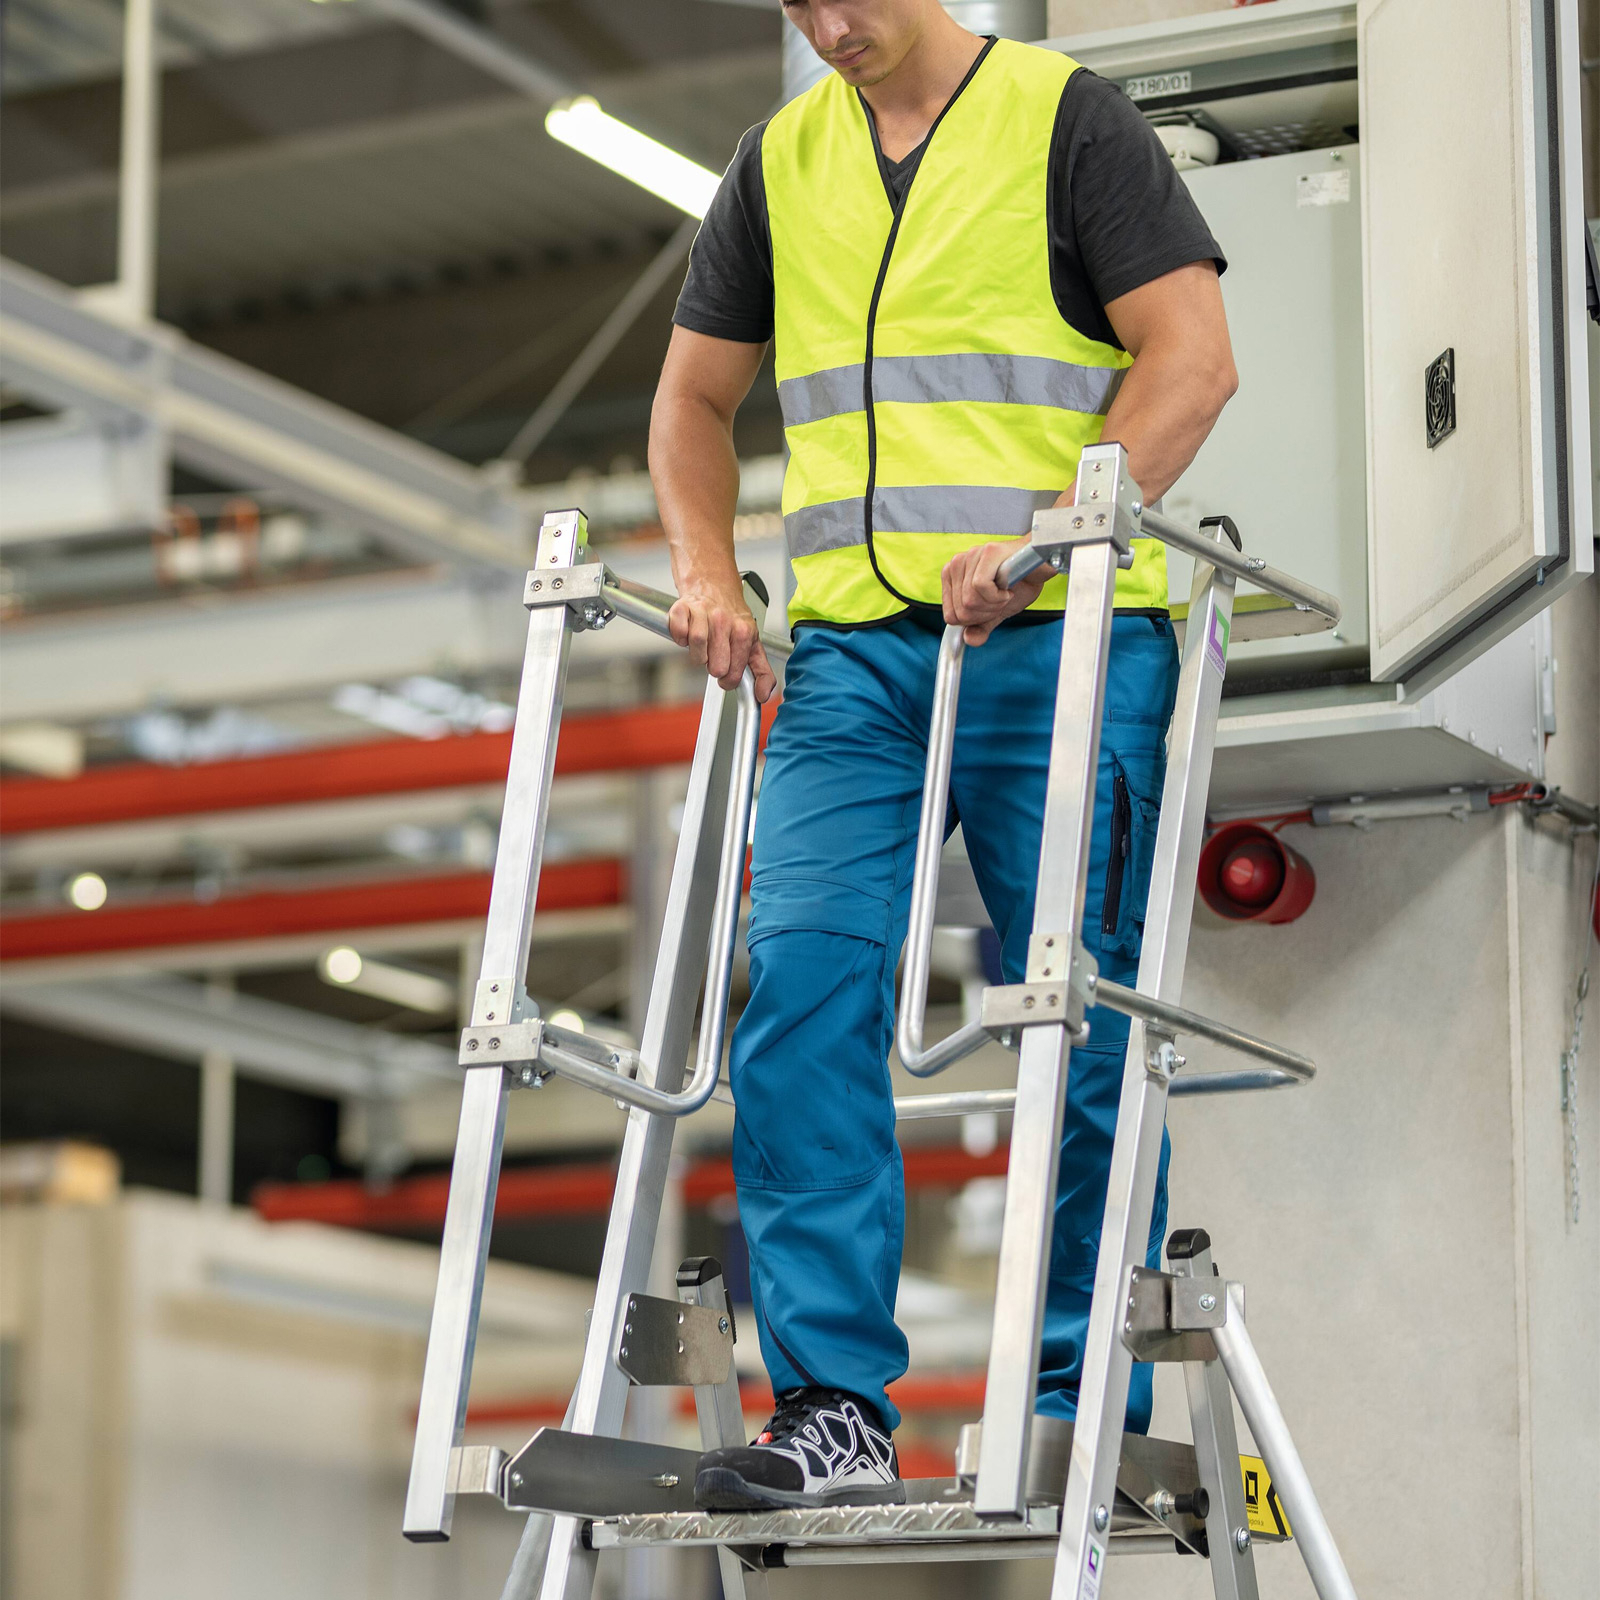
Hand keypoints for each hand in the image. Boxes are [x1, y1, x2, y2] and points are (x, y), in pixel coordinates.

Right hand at [668, 575, 777, 701]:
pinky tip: (688, 633)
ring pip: (696, 647)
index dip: (729, 680)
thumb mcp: (754, 643)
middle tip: (714, 657)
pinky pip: (678, 632)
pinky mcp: (682, 608)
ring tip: (703, 647)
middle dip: (713, 667)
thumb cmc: (732, 617)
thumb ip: (762, 671)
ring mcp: (702, 612)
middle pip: (715, 664)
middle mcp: (724, 620)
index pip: (734, 673)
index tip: (727, 675)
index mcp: (744, 632)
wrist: (713, 585)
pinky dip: (680, 637)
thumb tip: (763, 695)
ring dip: (697, 654)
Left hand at [941, 539, 1049, 645]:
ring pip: (969, 600)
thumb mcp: (996, 613)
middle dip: (986, 613)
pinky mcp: (988, 552)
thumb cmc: (1018, 585)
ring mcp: (971, 555)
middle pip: (961, 610)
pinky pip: (980, 586)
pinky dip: (998, 595)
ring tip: (1005, 592)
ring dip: (994, 604)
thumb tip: (970, 640)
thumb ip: (980, 627)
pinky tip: (1008, 587)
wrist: (1040, 569)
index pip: (951, 616)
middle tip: (1001, 599)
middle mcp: (957, 564)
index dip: (975, 620)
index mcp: (951, 578)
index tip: (991, 607)